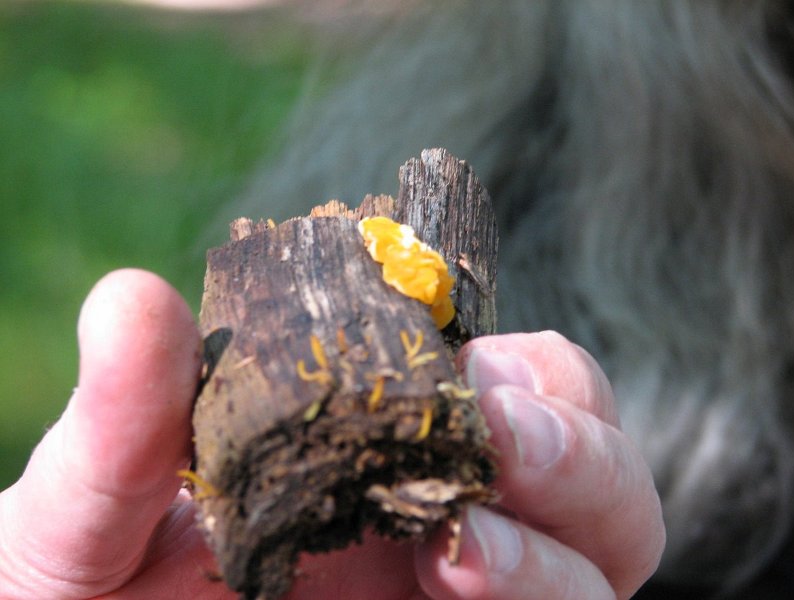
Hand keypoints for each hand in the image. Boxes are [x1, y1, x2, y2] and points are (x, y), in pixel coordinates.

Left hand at [0, 270, 663, 598]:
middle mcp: (441, 511)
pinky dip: (542, 597)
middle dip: (579, 455)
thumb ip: (119, 423)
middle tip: (509, 445)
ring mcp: (459, 593)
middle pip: (596, 474)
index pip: (521, 387)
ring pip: (600, 561)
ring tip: (465, 552)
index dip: (533, 380)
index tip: (479, 377)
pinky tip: (458, 589)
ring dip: (565, 546)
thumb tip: (133, 296)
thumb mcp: (87, 508)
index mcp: (381, 440)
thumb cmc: (81, 588)